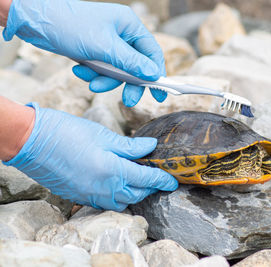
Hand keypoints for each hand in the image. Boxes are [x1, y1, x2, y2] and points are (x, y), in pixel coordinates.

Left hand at [3, 0, 166, 105]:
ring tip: (92, 82)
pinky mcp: (95, 51)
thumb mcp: (104, 47)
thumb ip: (131, 63)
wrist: (35, 21)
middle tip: (128, 100)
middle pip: (136, 65)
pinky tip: (80, 71)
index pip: (152, 53)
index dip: (157, 74)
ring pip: (118, 70)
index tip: (159, 94)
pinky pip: (102, 69)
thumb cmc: (70, 26)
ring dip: (106, 80)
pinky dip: (93, 74)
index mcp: (130, 26)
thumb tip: (153, 75)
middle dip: (128, 83)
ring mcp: (108, 43)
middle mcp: (122, 34)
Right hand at [3, 103, 177, 210]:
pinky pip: (105, 203)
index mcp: (112, 171)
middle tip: (157, 178)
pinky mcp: (79, 196)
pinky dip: (117, 197)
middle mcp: (103, 189)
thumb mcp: (103, 135)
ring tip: (139, 181)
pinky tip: (117, 185)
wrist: (31, 141)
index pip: (146, 179)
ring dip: (134, 194)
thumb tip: (151, 147)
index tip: (172, 180)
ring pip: (121, 202)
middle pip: (136, 194)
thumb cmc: (67, 132)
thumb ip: (130, 146)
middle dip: (150, 188)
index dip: (162, 179)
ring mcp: (89, 195)